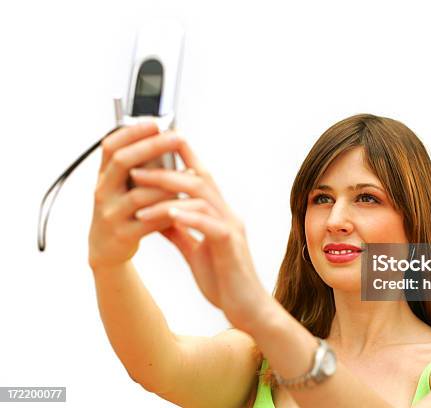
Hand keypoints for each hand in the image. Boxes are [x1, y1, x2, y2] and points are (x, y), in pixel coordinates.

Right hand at [88, 123, 182, 269]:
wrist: (107, 250)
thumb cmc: (122, 212)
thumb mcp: (123, 186)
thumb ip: (140, 167)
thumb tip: (167, 140)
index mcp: (104, 176)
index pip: (111, 146)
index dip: (132, 131)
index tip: (156, 122)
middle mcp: (103, 192)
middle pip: (123, 162)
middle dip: (152, 146)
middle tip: (176, 137)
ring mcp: (110, 214)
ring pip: (140, 194)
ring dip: (167, 183)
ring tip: (191, 174)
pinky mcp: (123, 235)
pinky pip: (150, 220)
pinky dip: (170, 210)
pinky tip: (185, 204)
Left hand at [128, 141, 270, 332]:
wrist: (247, 309)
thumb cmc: (224, 280)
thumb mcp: (195, 252)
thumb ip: (180, 232)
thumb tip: (157, 215)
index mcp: (219, 215)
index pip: (201, 179)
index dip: (182, 159)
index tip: (154, 147)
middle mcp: (227, 215)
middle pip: (199, 179)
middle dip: (166, 170)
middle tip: (135, 168)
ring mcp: (231, 228)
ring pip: (201, 196)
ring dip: (168, 190)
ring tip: (139, 190)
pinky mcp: (230, 245)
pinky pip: (208, 223)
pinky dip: (186, 215)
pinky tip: (165, 213)